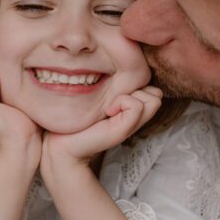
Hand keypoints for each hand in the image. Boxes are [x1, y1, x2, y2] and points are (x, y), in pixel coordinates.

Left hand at [43, 86, 162, 165]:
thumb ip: (120, 88)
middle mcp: (136, 118)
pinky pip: (136, 106)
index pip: (155, 91)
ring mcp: (132, 125)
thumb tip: (134, 78)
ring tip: (109, 107)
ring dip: (129, 96)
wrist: (63, 142)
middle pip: (157, 94)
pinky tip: (107, 111)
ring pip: (153, 99)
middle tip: (113, 100)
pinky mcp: (123, 130)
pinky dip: (122, 102)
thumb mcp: (104, 97)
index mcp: (133, 109)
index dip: (138, 85)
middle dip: (137, 90)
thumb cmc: (80, 117)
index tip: (115, 93)